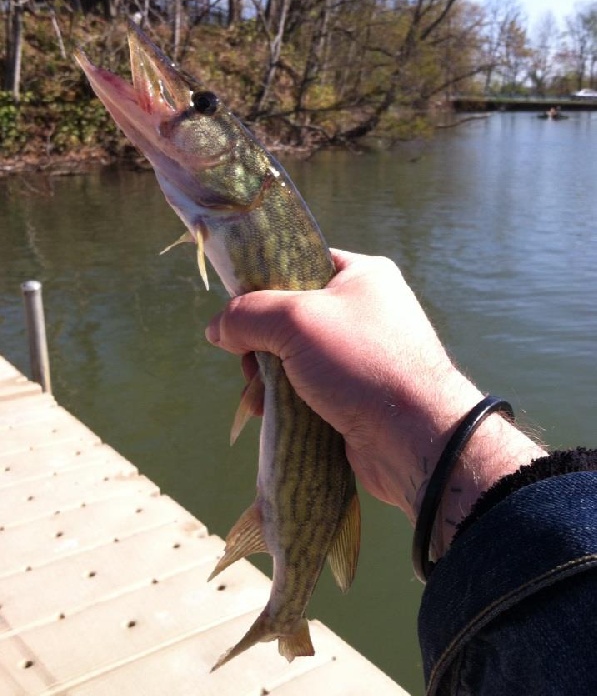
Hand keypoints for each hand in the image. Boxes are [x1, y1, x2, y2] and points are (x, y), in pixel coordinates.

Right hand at [206, 250, 543, 552]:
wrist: (414, 440)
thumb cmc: (362, 363)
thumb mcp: (297, 321)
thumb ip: (248, 314)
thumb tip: (217, 328)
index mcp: (362, 276)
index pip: (299, 264)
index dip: (263, 283)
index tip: (237, 306)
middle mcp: (363, 311)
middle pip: (287, 316)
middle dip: (258, 342)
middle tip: (247, 362)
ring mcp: (358, 356)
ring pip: (291, 356)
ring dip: (265, 376)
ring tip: (255, 396)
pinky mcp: (352, 394)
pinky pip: (304, 388)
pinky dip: (282, 398)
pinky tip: (266, 411)